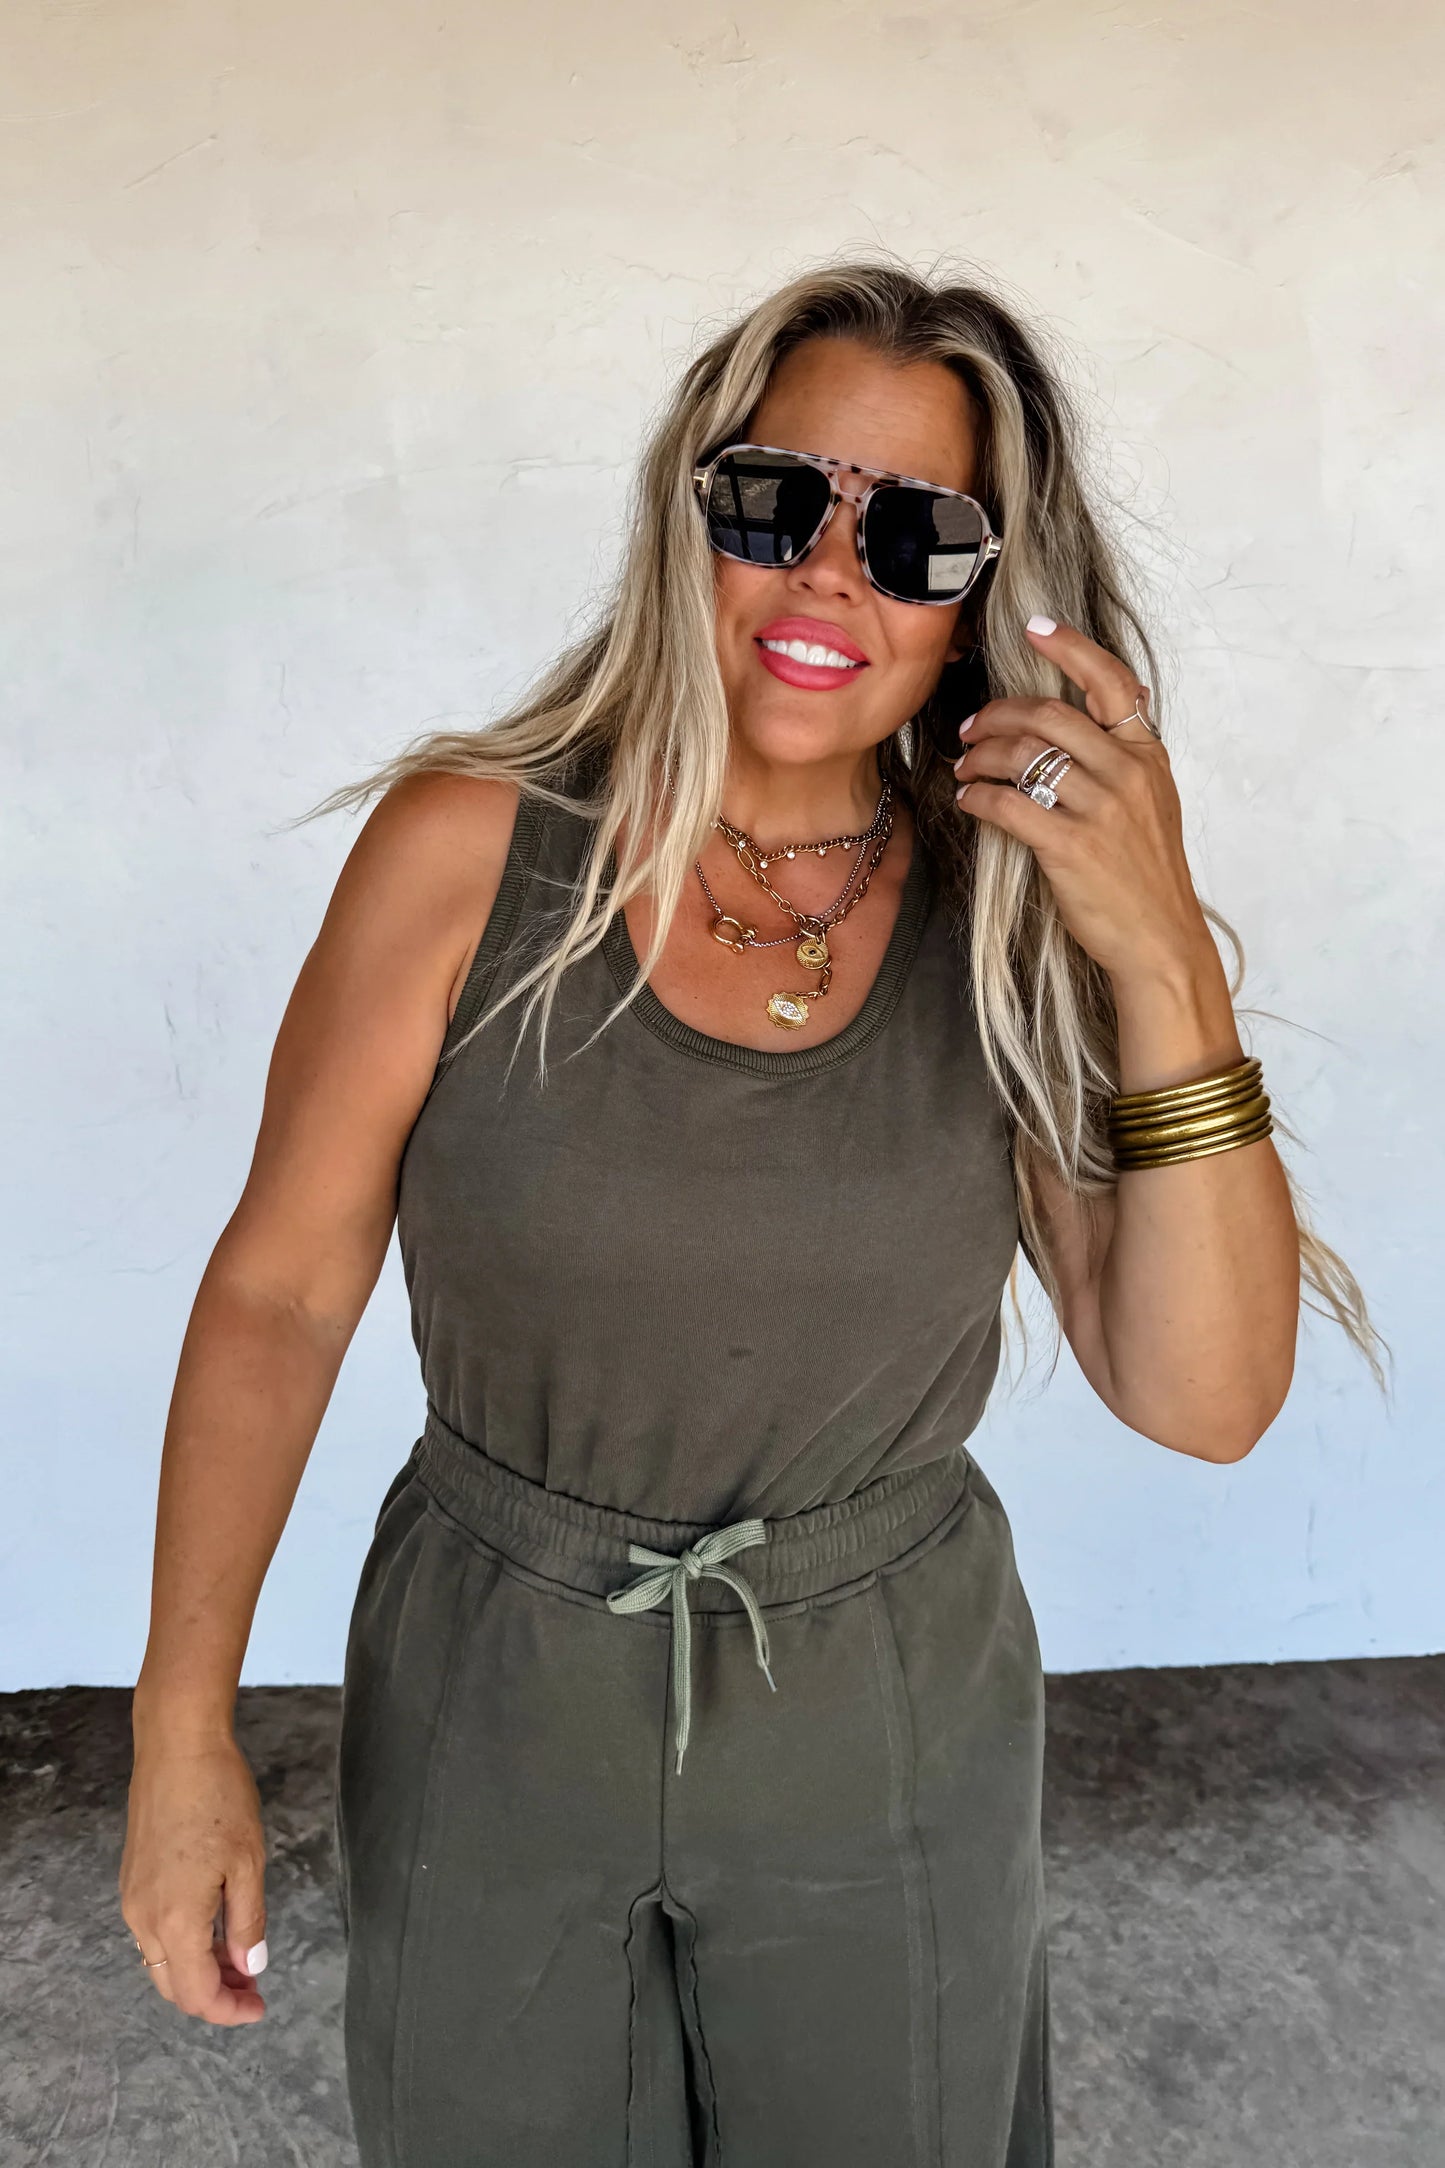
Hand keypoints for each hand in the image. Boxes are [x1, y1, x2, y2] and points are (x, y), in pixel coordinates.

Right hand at [119, 1732, 268, 2024]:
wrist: (177, 1747)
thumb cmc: (219, 1797)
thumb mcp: (248, 1862)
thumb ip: (247, 1922)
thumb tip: (250, 1967)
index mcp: (175, 1920)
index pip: (196, 1993)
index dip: (230, 2010)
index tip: (260, 2007)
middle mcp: (144, 1918)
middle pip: (174, 1985)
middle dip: (215, 1995)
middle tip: (255, 1987)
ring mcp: (133, 1899)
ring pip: (163, 1961)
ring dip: (199, 1969)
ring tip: (241, 1957)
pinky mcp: (133, 1879)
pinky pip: (155, 1933)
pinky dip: (185, 1944)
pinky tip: (216, 1927)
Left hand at [952, 617, 1212, 987]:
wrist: (1160, 941)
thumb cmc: (1147, 876)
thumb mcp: (1155, 802)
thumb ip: (1130, 755)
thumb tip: (1116, 702)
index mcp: (1148, 757)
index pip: (1111, 682)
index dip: (1069, 647)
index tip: (1033, 628)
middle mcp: (1128, 774)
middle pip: (1049, 716)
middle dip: (998, 714)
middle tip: (970, 729)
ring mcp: (1101, 810)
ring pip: (1023, 756)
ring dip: (980, 757)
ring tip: (964, 768)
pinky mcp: (1071, 847)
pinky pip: (1008, 804)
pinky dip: (979, 797)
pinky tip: (969, 801)